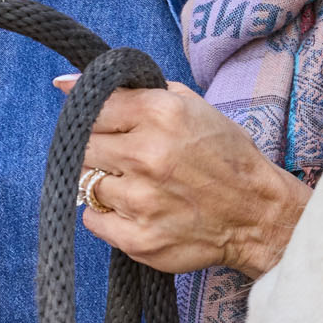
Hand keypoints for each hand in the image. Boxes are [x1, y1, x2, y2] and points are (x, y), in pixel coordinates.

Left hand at [58, 78, 308, 279]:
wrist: (257, 214)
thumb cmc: (224, 155)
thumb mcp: (188, 106)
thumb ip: (131, 90)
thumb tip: (65, 83)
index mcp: (160, 113)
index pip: (93, 108)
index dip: (95, 117)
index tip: (104, 126)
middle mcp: (147, 154)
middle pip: (83, 146)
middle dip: (100, 150)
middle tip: (126, 158)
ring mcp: (141, 200)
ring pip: (87, 183)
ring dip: (106, 183)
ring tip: (139, 185)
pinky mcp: (139, 239)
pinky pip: (92, 220)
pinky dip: (108, 215)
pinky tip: (137, 209)